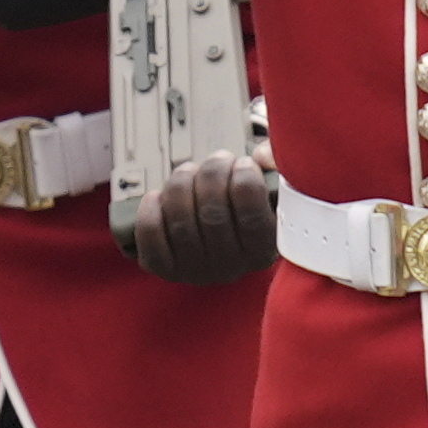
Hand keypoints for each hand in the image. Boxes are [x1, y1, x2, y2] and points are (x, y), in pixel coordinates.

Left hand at [117, 151, 279, 285]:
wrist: (216, 241)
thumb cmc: (246, 208)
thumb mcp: (273, 190)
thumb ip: (277, 168)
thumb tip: (262, 157)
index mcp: (262, 252)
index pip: (253, 217)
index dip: (246, 180)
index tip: (244, 163)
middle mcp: (230, 268)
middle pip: (213, 214)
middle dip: (213, 173)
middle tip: (218, 159)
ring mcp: (194, 270)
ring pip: (180, 219)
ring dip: (182, 182)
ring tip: (190, 171)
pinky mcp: (163, 267)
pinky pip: (151, 233)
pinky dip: (151, 207)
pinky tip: (160, 195)